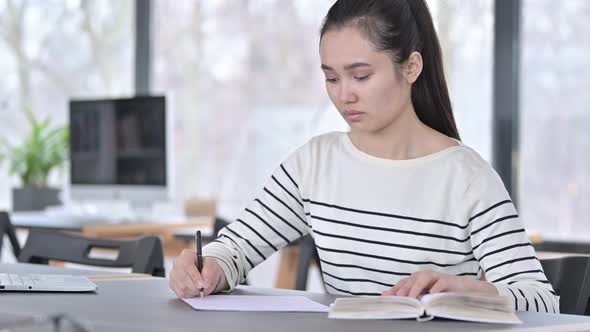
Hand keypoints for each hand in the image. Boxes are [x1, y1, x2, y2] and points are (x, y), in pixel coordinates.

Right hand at [169, 249, 225, 297]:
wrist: (204, 273)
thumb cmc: (206, 267)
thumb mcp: (212, 265)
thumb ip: (210, 271)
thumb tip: (205, 282)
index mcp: (186, 255)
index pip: (187, 266)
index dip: (194, 276)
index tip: (201, 284)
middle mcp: (177, 263)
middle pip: (183, 278)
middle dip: (194, 286)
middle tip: (202, 288)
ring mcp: (173, 274)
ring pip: (181, 287)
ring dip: (192, 291)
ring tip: (199, 288)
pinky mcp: (172, 284)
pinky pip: (180, 293)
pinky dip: (189, 294)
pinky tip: (193, 290)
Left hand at [382, 270, 497, 297]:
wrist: (463, 289)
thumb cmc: (440, 292)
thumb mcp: (424, 294)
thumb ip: (409, 294)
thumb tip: (388, 295)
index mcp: (417, 278)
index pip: (403, 282)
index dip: (395, 289)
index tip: (386, 297)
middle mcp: (425, 275)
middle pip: (411, 280)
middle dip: (403, 289)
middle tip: (397, 298)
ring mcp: (436, 276)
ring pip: (423, 279)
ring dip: (416, 288)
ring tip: (411, 297)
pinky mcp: (447, 280)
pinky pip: (439, 283)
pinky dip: (434, 289)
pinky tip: (430, 295)